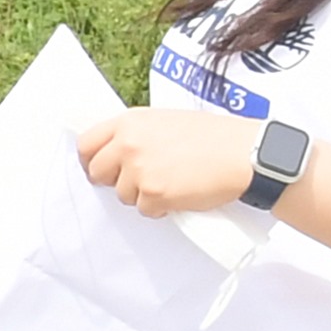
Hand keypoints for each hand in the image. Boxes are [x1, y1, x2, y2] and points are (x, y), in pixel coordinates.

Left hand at [77, 105, 269, 223]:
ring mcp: (139, 170)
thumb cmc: (213, 136)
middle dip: (113, 181)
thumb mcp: (166, 120)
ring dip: (142, 195)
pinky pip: (145, 209)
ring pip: (123, 194)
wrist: (244, 153)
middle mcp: (129, 144)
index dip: (89, 159)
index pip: (86, 143)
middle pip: (97, 172)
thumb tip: (115, 150)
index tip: (96, 168)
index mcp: (130, 122)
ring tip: (170, 182)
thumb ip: (137, 133)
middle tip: (135, 182)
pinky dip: (161, 208)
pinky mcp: (154, 194)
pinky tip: (180, 194)